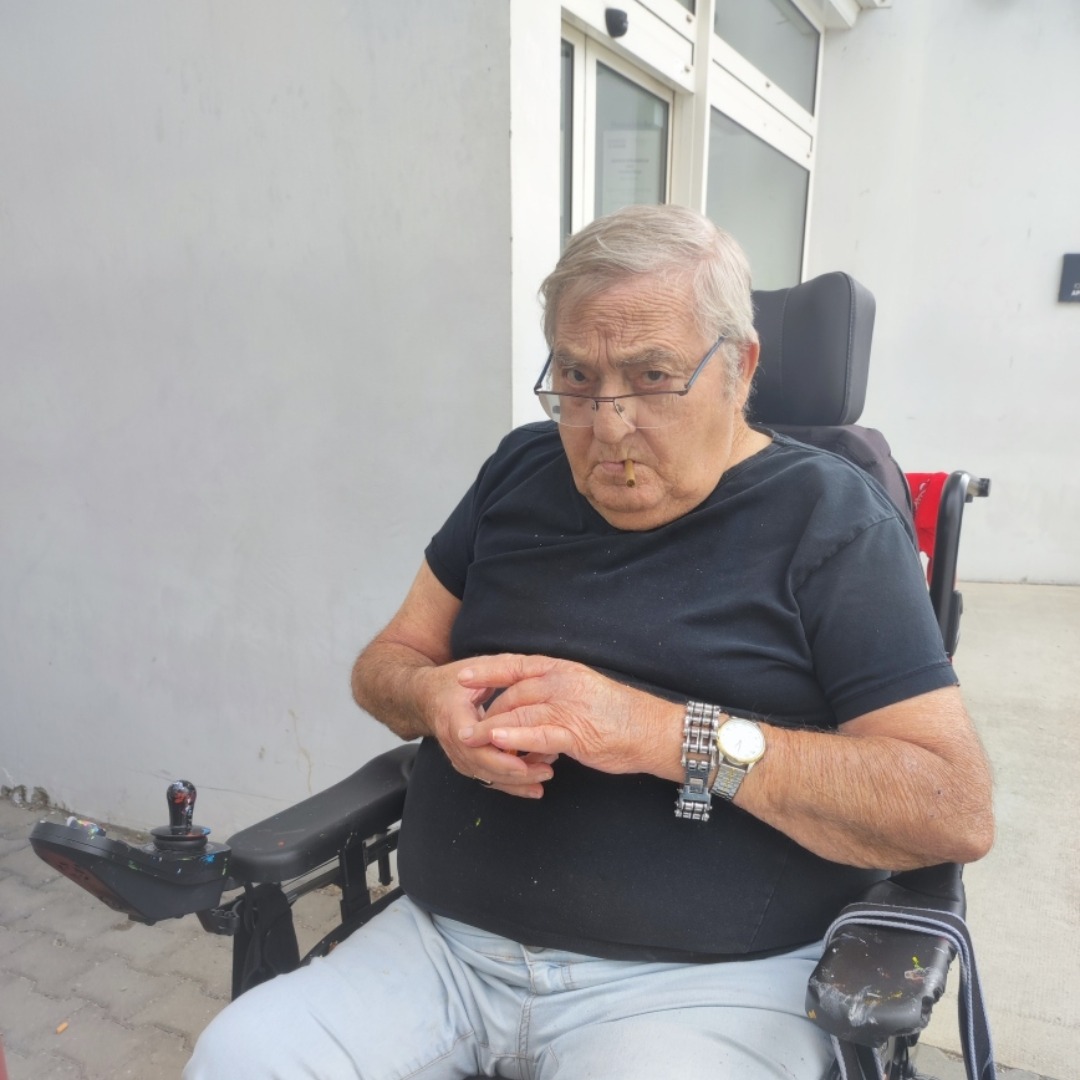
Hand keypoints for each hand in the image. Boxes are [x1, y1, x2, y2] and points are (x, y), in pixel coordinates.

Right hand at [415, 659, 557, 798]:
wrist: (427, 696)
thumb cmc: (454, 681)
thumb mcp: (475, 668)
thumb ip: (500, 672)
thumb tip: (530, 673)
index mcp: (453, 715)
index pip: (472, 743)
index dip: (497, 755)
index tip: (522, 762)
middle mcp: (452, 739)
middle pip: (480, 765)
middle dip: (513, 773)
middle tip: (545, 771)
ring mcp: (456, 753)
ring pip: (484, 776)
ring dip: (515, 782)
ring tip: (544, 776)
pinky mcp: (464, 762)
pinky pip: (486, 778)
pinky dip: (509, 785)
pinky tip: (533, 787)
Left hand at [455, 654, 680, 780]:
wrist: (654, 731)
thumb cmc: (621, 715)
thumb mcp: (583, 692)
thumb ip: (554, 695)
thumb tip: (527, 709)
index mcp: (563, 669)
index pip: (516, 664)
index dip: (486, 670)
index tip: (461, 676)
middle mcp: (562, 682)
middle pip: (512, 692)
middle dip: (485, 709)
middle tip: (465, 725)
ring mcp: (568, 706)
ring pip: (518, 712)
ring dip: (489, 726)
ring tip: (467, 737)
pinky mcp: (575, 732)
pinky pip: (537, 733)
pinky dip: (514, 736)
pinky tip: (496, 740)